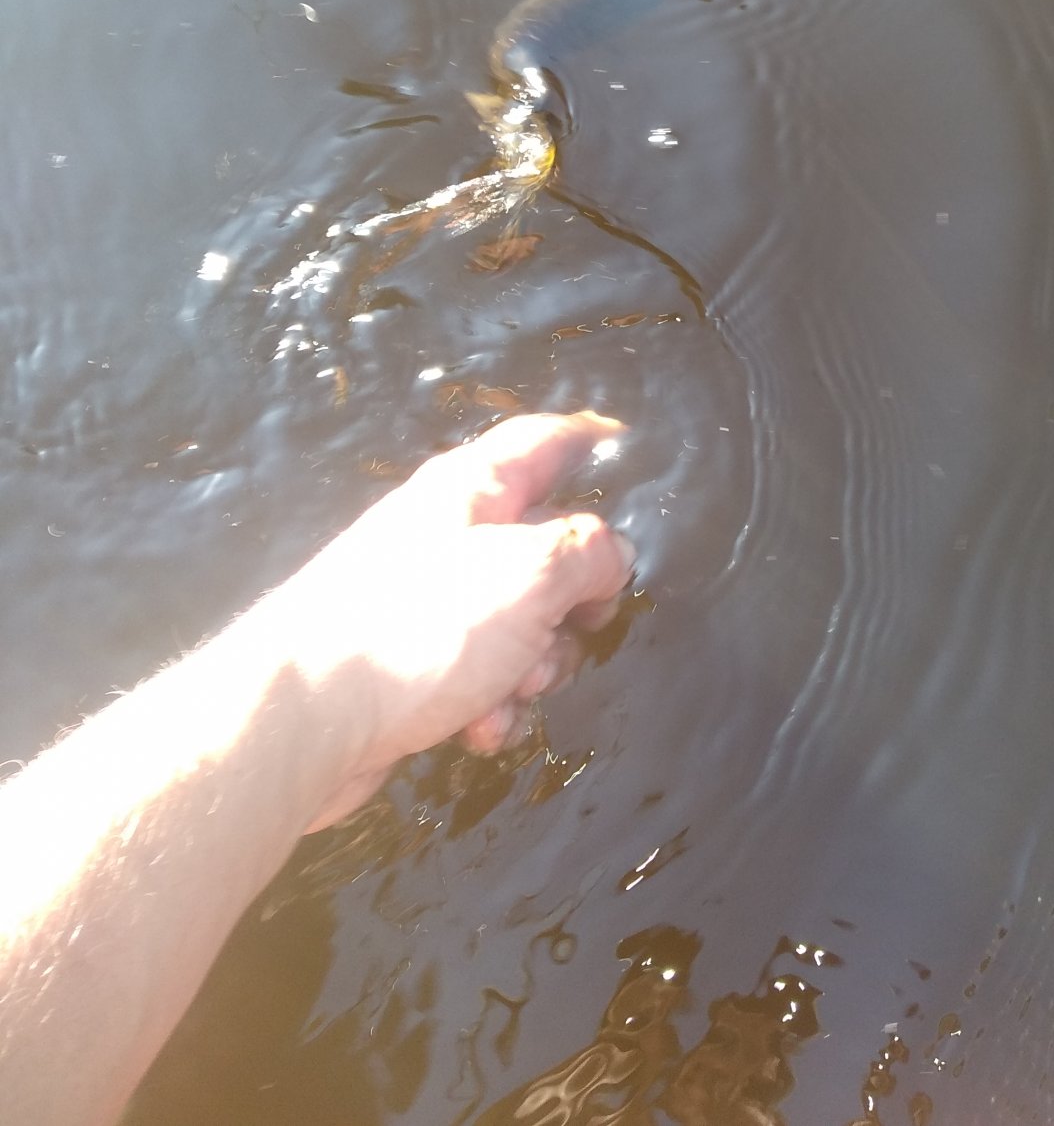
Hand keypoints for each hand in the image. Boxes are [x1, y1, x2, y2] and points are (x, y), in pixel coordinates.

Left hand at [255, 412, 634, 828]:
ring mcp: (427, 601)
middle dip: (575, 597)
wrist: (304, 719)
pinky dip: (492, 703)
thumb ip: (588, 553)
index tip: (636, 455)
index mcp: (473, 488)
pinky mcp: (413, 666)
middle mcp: (449, 534)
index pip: (547, 440)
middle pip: (546, 546)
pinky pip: (481, 676)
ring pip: (521, 623)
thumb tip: (613, 554)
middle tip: (578, 625)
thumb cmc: (421, 625)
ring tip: (512, 688)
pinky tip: (478, 728)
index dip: (595, 442)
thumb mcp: (529, 574)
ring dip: (536, 664)